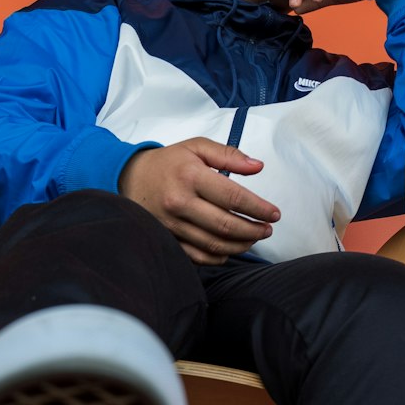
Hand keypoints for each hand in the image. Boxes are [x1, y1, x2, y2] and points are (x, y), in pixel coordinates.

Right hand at [119, 138, 278, 264]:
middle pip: (226, 225)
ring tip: (254, 238)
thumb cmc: (169, 162)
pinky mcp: (167, 239)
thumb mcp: (197, 147)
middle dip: (253, 230)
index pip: (234, 197)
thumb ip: (229, 155)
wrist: (130, 177)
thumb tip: (258, 167)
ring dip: (240, 245)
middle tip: (267, 230)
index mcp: (190, 176)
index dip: (259, 208)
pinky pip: (197, 256)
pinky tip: (230, 249)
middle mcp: (180, 202)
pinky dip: (218, 257)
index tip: (274, 214)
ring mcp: (172, 224)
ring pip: (214, 244)